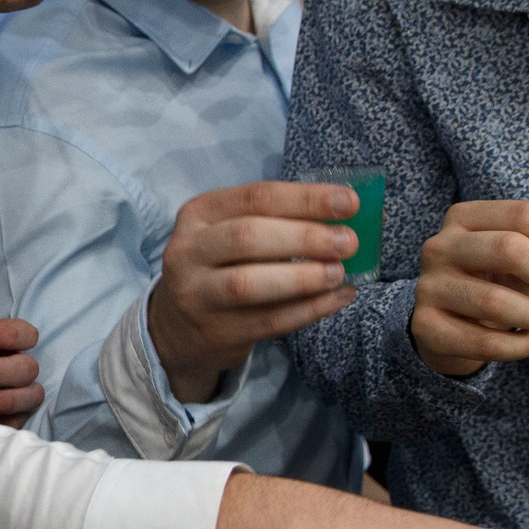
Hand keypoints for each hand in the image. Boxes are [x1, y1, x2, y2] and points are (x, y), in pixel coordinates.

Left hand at [0, 315, 42, 425]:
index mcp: (0, 342)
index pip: (25, 334)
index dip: (8, 334)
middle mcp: (12, 367)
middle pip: (29, 368)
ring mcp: (13, 395)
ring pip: (32, 395)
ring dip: (5, 398)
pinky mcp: (7, 420)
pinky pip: (18, 423)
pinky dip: (2, 421)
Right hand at [148, 181, 361, 401]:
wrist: (179, 326)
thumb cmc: (221, 266)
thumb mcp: (232, 231)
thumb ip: (280, 220)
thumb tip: (347, 214)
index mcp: (199, 213)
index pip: (255, 197)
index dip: (305, 199)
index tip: (349, 202)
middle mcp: (189, 250)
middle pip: (247, 237)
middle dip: (305, 237)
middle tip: (348, 242)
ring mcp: (197, 294)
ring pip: (249, 283)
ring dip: (302, 277)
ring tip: (339, 273)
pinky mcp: (216, 331)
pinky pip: (268, 320)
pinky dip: (309, 309)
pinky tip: (338, 298)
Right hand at [411, 200, 528, 377]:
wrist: (444, 319)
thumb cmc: (492, 279)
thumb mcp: (512, 253)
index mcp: (463, 217)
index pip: (525, 215)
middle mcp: (439, 247)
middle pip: (509, 249)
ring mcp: (428, 287)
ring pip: (495, 302)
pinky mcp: (425, 326)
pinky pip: (485, 342)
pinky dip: (520, 346)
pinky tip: (527, 341)